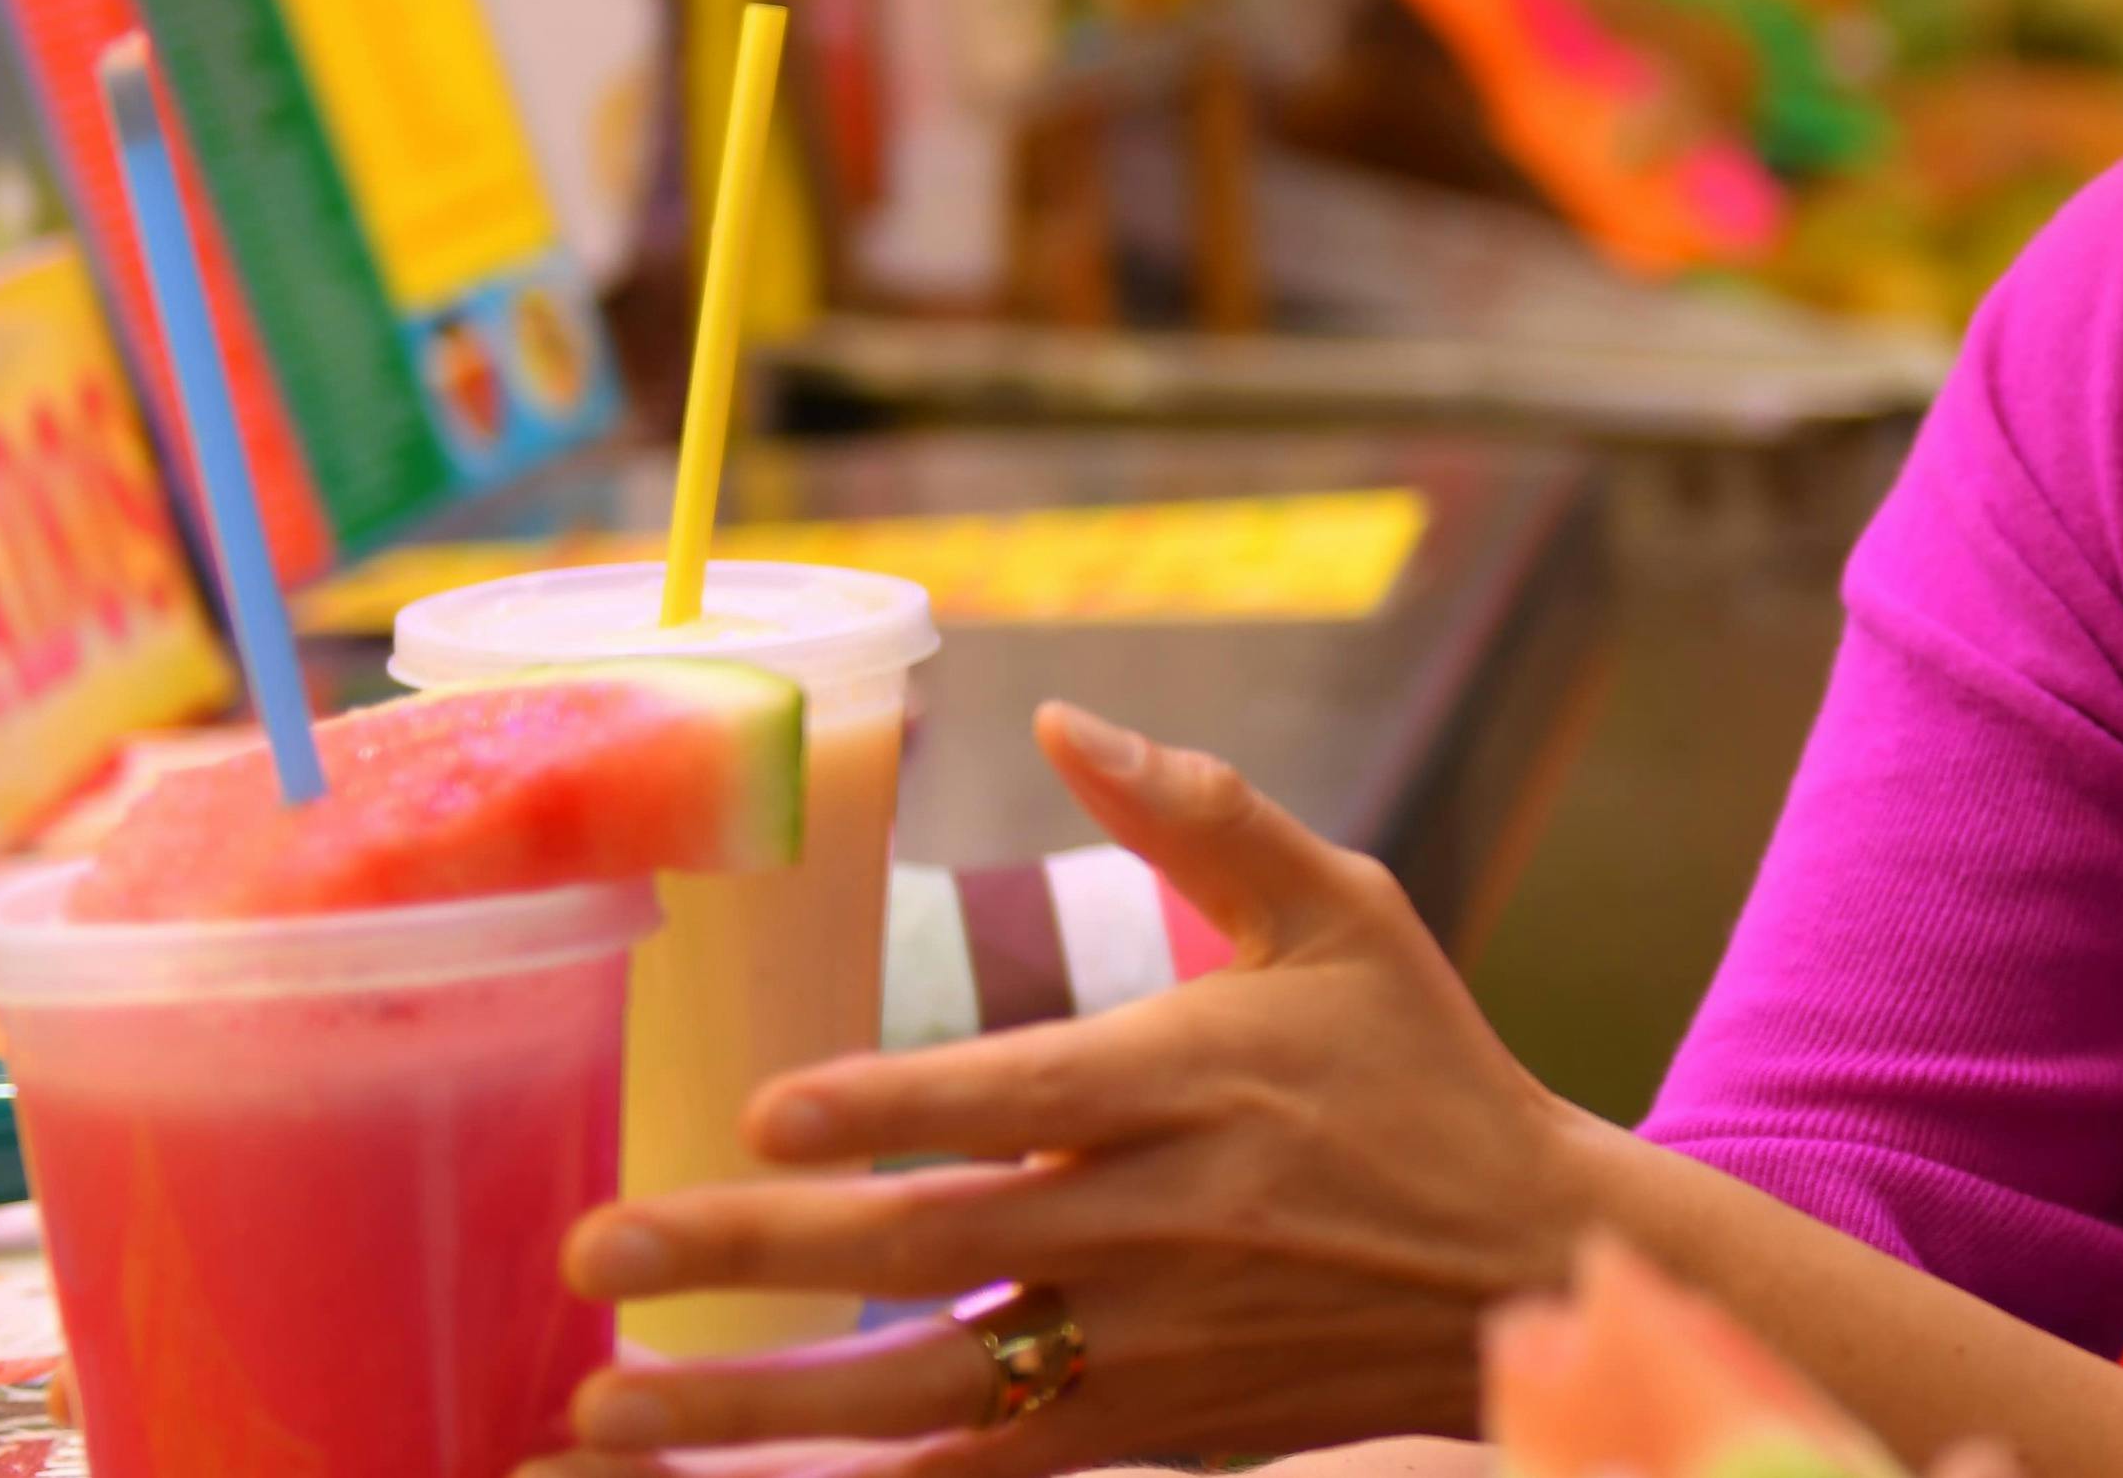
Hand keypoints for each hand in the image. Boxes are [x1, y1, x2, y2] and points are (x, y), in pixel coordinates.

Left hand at [513, 704, 1594, 1475]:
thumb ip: (1203, 814)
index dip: (888, 1109)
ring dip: (754, 1407)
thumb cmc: (1424, 1066)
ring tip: (603, 1404)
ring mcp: (1145, 1345)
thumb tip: (1065, 720)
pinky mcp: (1148, 1429)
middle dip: (747, 1257)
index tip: (760, 1117)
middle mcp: (1155, 1222)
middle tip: (597, 1248)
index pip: (1015, 1100)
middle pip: (926, 1249)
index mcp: (1190, 1081)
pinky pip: (986, 1477)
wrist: (1526, 1266)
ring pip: (924, 1389)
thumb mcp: (1345, 913)